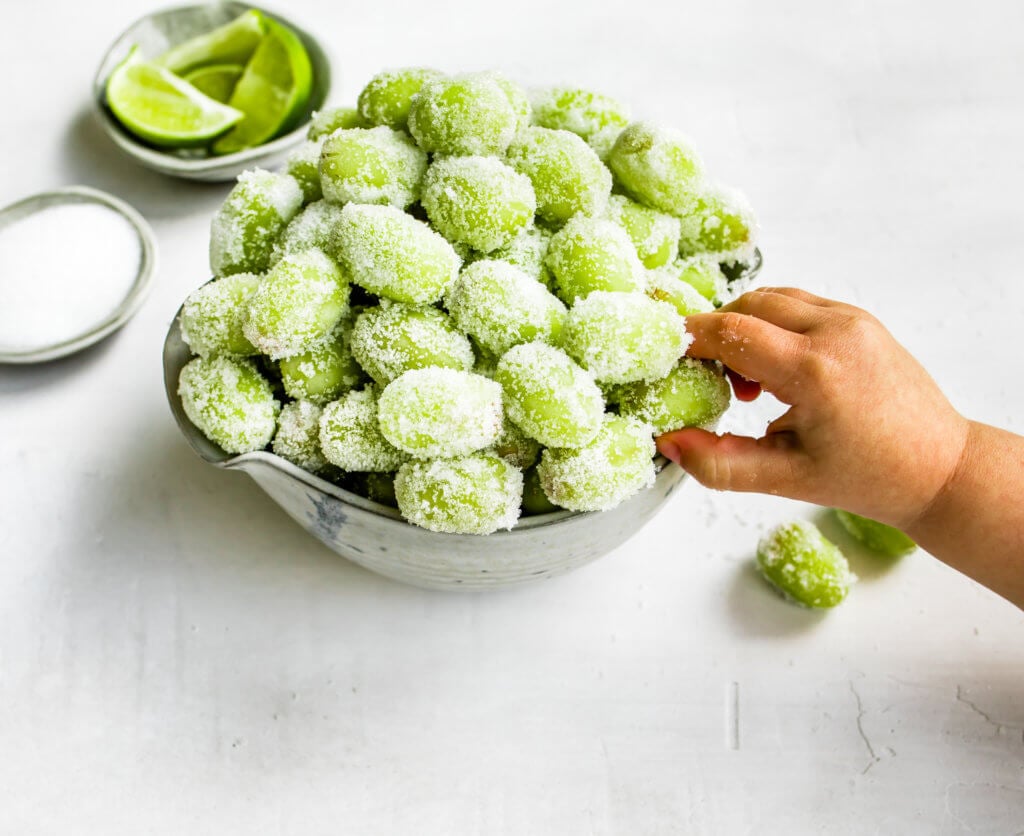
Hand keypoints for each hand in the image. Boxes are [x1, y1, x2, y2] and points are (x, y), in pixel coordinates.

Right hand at [656, 287, 969, 529]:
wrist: (940, 467)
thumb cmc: (869, 478)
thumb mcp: (786, 479)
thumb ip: (720, 464)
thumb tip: (668, 442)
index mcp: (816, 372)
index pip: (730, 331)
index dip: (688, 339)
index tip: (663, 356)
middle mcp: (835, 332)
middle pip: (746, 306)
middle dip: (716, 336)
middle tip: (710, 383)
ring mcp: (852, 320)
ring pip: (771, 300)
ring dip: (744, 330)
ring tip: (748, 385)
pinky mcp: (859, 320)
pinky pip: (797, 306)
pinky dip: (772, 328)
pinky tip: (776, 373)